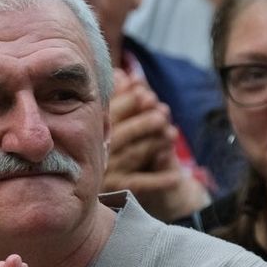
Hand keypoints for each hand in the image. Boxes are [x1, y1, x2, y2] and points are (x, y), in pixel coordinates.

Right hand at [104, 74, 209, 220]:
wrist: (92, 186)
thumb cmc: (111, 139)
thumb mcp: (114, 116)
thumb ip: (120, 96)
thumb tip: (129, 75)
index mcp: (90, 130)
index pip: (108, 115)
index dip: (128, 103)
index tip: (146, 94)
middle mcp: (93, 152)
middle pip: (121, 135)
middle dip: (143, 122)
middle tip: (163, 113)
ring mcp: (105, 172)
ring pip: (132, 156)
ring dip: (154, 144)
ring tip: (173, 134)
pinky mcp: (116, 190)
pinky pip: (139, 184)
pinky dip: (158, 181)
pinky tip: (176, 177)